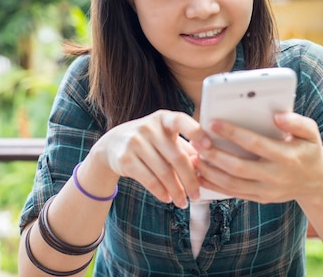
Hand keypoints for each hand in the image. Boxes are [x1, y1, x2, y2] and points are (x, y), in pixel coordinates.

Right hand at [90, 109, 209, 207]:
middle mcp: (149, 127)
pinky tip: (168, 198)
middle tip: (197, 196)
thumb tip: (209, 167)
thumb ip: (186, 148)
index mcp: (164, 119)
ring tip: (183, 202)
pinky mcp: (125, 158)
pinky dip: (160, 192)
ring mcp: (135, 142)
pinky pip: (149, 179)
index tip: (209, 147)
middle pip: (176, 157)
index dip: (196, 133)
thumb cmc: (149, 141)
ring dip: (176, 191)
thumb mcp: (165, 137)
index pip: (181, 121)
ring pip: (163, 172)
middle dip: (190, 180)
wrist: (113, 144)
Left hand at [193, 112, 322, 203]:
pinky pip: (233, 193)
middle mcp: (276, 176)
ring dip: (209, 172)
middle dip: (215, 155)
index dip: (233, 133)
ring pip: (232, 184)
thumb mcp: (311, 134)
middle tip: (197, 142)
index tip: (213, 122)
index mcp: (287, 157)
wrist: (318, 184)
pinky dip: (213, 185)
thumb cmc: (309, 151)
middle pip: (239, 167)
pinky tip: (199, 175)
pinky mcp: (260, 198)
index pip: (256, 144)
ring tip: (193, 157)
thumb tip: (277, 116)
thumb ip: (297, 122)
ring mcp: (267, 190)